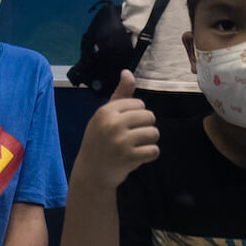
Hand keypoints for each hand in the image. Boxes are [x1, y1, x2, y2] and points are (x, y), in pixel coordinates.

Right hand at [74, 71, 158, 190]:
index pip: (139, 104)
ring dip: (149, 141)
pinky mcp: (129, 157)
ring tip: (136, 146)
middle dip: (146, 127)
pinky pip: (154, 150)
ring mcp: (121, 141)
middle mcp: (112, 124)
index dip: (137, 115)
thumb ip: (120, 95)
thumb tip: (128, 72)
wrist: (91, 173)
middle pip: (149, 116)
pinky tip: (138, 157)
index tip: (126, 125)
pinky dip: (150, 155)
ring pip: (154, 133)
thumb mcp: (105, 116)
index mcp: (106, 111)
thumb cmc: (99, 141)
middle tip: (133, 137)